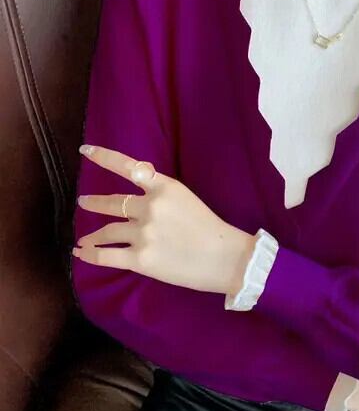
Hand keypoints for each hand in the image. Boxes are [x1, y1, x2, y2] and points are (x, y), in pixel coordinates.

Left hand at [72, 144, 256, 295]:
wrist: (225, 258)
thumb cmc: (211, 228)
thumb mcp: (187, 198)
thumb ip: (161, 189)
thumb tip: (140, 173)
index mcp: (164, 188)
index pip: (129, 167)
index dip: (104, 157)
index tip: (85, 150)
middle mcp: (150, 207)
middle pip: (113, 203)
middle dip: (94, 203)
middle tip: (84, 202)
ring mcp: (143, 233)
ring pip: (107, 232)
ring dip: (93, 236)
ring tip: (85, 239)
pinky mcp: (140, 259)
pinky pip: (106, 256)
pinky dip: (90, 255)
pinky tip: (81, 254)